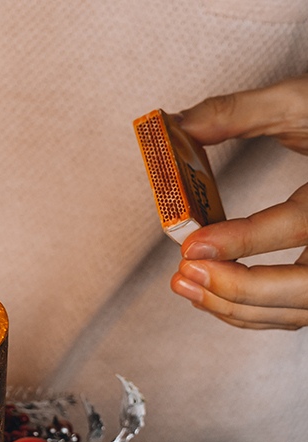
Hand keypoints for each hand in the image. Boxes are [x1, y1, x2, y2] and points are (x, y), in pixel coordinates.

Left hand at [170, 74, 307, 329]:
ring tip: (186, 285)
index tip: (193, 244)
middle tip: (185, 273)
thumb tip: (174, 127)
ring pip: (299, 310)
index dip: (243, 240)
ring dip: (237, 308)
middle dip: (239, 289)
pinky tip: (211, 295)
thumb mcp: (299, 102)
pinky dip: (253, 312)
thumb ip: (237, 113)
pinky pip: (297, 311)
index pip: (300, 226)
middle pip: (305, 288)